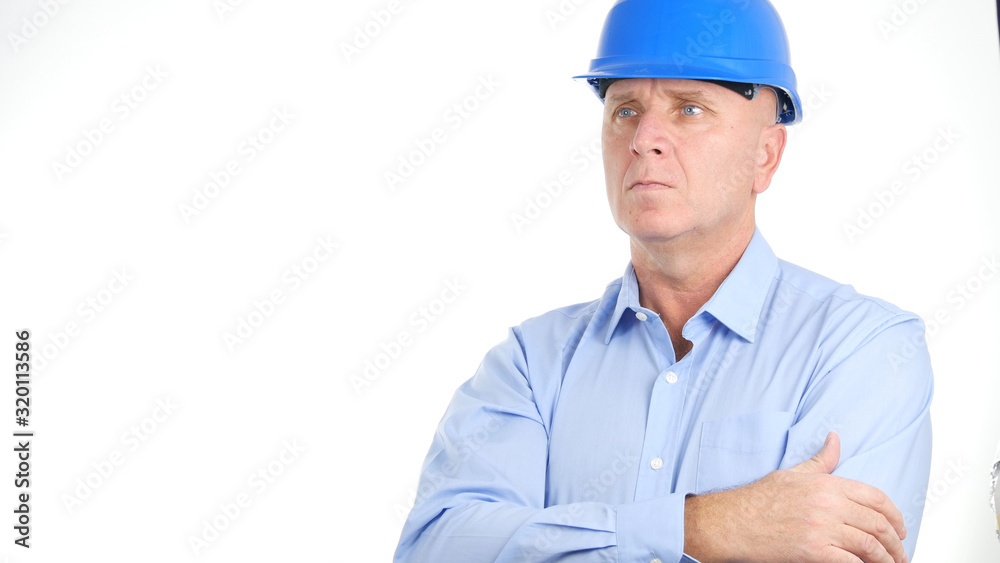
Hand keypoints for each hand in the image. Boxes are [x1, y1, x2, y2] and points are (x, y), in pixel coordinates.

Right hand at [684, 432, 907, 562]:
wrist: (734, 522)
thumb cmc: (761, 499)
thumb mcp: (794, 473)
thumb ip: (822, 460)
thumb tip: (836, 439)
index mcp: (826, 484)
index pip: (875, 497)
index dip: (895, 515)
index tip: (900, 528)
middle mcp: (828, 504)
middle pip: (877, 523)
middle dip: (895, 542)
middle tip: (899, 553)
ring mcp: (821, 528)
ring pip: (870, 545)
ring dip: (886, 559)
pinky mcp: (813, 551)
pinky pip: (851, 562)